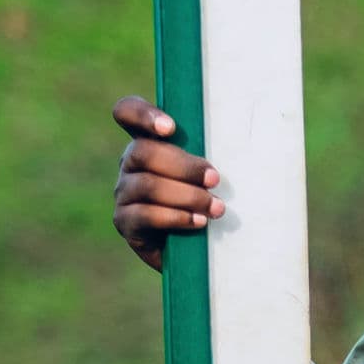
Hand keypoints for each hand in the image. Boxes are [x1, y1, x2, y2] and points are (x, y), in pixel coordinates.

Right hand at [113, 95, 222, 268]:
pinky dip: (176, 217)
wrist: (193, 250)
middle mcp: (130, 163)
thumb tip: (239, 147)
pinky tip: (199, 222)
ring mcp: (124, 192)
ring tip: (216, 207)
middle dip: (184, 165)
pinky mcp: (125, 221)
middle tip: (215, 179)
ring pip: (147, 185)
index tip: (172, 128)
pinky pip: (145, 215)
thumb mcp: (206, 174)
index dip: (142, 114)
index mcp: (147, 141)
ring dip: (187, 195)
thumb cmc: (205, 202)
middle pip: (143, 151)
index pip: (127, 112)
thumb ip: (206, 157)